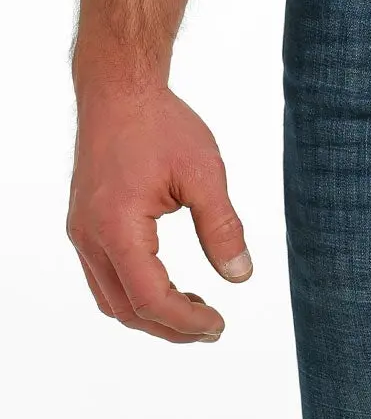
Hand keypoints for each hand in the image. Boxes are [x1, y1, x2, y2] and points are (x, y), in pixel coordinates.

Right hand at [66, 79, 252, 343]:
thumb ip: (222, 227)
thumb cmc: (160, 124)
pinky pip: (104, 275)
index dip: (186, 320)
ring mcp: (82, 232)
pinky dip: (135, 291)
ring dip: (150, 313)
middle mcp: (90, 237)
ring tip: (194, 309)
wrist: (119, 90)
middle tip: (211, 328)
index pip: (149, 298)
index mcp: (116, 228)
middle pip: (125, 309)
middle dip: (169, 327)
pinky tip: (167, 282)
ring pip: (110, 298)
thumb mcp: (204, 172)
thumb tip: (241, 276)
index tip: (219, 324)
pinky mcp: (84, 224)